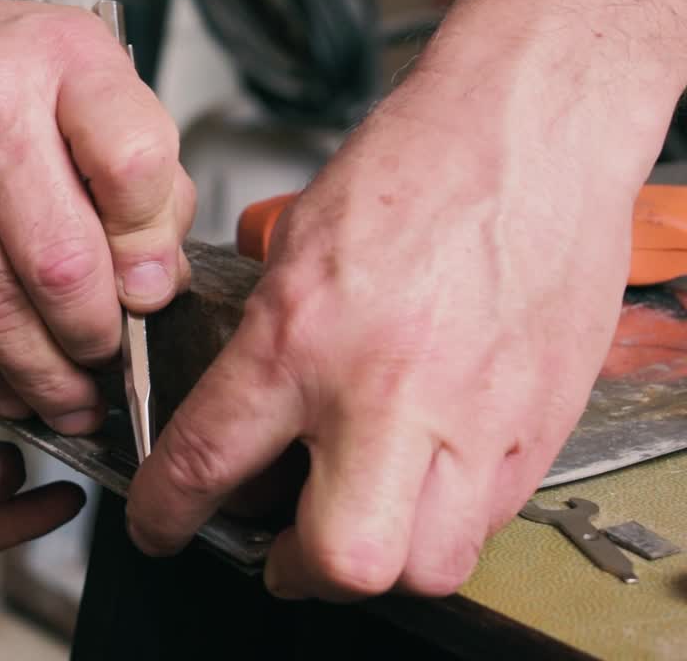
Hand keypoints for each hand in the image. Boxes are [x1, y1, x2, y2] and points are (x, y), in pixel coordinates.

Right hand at [0, 0, 194, 433]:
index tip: (153, 288)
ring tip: (72, 403)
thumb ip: (139, 172)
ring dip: (42, 373)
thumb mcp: (83, 77)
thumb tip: (157, 281)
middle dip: (95, 337)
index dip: (153, 248)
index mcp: (60, 61)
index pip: (134, 167)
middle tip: (111, 364)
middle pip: (59, 259)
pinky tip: (11, 385)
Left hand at [125, 80, 641, 600]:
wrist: (530, 128)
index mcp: (303, 338)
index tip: (162, 527)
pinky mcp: (538, 423)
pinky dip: (446, 520)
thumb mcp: (297, 254)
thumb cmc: (417, 169)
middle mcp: (388, 391)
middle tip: (282, 553)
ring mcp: (476, 415)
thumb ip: (272, 350)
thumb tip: (256, 427)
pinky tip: (424, 479)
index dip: (168, 514)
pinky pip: (489, 519)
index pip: (208, 461)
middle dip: (298, 571)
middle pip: (341, 557)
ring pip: (428, 562)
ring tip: (360, 520)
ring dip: (383, 558)